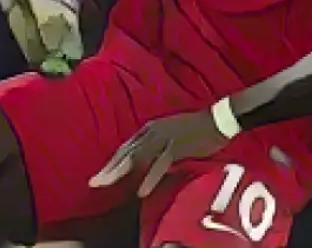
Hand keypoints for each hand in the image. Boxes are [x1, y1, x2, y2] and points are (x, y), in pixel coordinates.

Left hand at [89, 107, 227, 196]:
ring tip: (107, 184)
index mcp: (150, 129)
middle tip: (93, 183)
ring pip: (137, 157)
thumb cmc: (197, 128)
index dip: (111, 162)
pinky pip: (160, 164)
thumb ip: (155, 145)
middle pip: (125, 153)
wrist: (219, 119)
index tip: (98, 176)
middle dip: (108, 169)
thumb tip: (143, 161)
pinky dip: (150, 178)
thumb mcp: (170, 134)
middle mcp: (153, 131)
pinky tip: (141, 191)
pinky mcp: (178, 145)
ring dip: (120, 171)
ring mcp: (164, 137)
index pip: (125, 148)